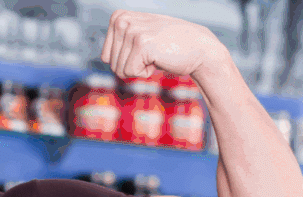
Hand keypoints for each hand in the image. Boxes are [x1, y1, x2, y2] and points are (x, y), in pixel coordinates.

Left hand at [100, 10, 223, 79]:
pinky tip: (159, 59)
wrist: (199, 49)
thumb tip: (103, 58)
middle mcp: (122, 20)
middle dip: (131, 66)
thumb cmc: (169, 47)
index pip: (105, 57)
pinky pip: (130, 72)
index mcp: (118, 17)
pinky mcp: (141, 43)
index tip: (142, 51)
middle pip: (111, 64)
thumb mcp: (140, 38)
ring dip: (139, 69)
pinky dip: (145, 73)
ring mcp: (132, 30)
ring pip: (119, 70)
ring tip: (156, 55)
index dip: (125, 61)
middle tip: (151, 54)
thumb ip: (122, 41)